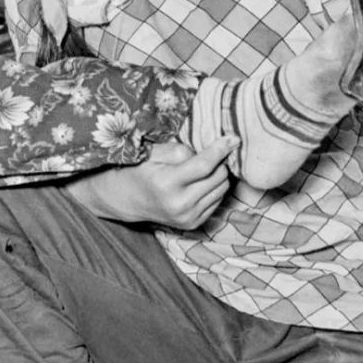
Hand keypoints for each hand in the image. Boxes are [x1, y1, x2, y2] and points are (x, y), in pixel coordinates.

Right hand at [66, 137, 236, 229]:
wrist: (128, 200)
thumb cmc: (141, 170)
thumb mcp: (154, 153)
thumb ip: (182, 151)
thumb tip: (215, 151)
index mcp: (167, 183)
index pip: (204, 165)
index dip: (221, 149)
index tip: (233, 138)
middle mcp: (180, 204)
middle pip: (218, 177)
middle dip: (218, 161)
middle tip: (209, 153)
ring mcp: (188, 217)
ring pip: (222, 189)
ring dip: (218, 175)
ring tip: (202, 169)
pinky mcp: (194, 224)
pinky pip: (218, 200)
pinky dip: (213, 189)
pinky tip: (199, 183)